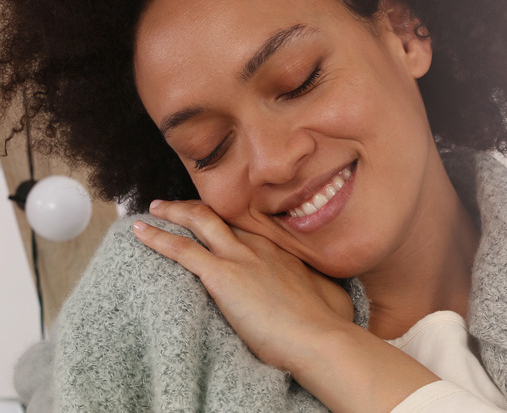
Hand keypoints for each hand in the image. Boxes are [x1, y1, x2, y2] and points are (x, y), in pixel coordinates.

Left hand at [132, 199, 353, 369]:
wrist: (320, 336)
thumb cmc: (329, 323)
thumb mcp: (331, 295)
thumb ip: (321, 287)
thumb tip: (326, 292)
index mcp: (283, 250)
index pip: (249, 226)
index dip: (229, 219)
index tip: (218, 217)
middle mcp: (261, 246)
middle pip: (224, 215)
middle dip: (198, 206)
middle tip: (179, 204)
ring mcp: (241, 257)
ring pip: (200, 221)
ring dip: (175, 212)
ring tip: (155, 208)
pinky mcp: (222, 276)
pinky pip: (182, 249)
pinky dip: (158, 238)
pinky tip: (140, 231)